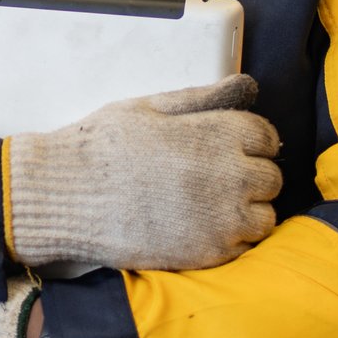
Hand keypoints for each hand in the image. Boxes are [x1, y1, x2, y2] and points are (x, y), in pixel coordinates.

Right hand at [7, 74, 281, 272]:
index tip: (226, 149)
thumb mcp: (148, 107)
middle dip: (249, 176)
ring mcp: (222, 218)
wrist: (67, 195)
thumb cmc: (102, 146)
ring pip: (264, 217)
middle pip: (271, 178)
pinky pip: (243, 248)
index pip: (266, 136)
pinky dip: (228, 240)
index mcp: (217, 133)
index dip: (248, 141)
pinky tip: (197, 228)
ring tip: (208, 207)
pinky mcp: (209, 253)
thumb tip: (245, 84)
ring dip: (244, 211)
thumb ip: (202, 98)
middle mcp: (230, 175)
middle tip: (213, 179)